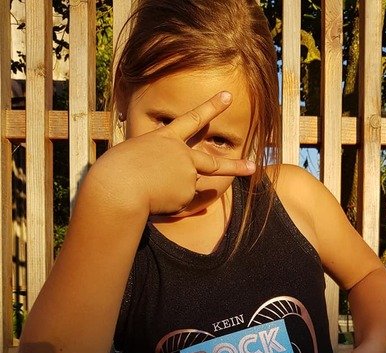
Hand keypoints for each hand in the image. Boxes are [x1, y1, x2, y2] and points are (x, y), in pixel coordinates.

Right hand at [93, 92, 254, 215]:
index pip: (192, 119)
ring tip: (155, 192)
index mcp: (166, 138)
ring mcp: (187, 176)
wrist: (121, 187)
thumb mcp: (132, 154)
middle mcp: (182, 155)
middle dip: (235, 166)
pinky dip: (165, 205)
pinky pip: (177, 204)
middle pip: (214, 162)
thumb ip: (152, 162)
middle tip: (252, 166)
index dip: (212, 107)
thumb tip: (161, 178)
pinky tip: (151, 202)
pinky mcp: (185, 196)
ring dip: (172, 193)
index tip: (228, 96)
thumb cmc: (115, 169)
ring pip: (187, 188)